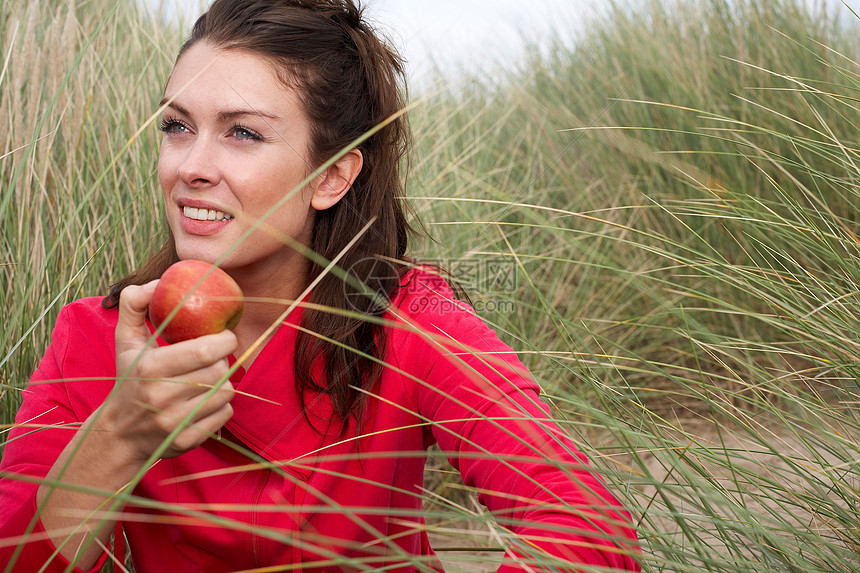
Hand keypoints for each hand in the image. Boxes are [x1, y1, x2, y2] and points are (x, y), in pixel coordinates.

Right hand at [101, 280, 238, 460]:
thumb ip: (135, 305)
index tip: (225, 335)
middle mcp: (162, 396)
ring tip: (207, 379)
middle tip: (216, 357)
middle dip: (223, 360)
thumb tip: (156, 282)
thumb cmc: (129, 379)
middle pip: (219, 371)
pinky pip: (225, 414)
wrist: (119, 434)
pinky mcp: (187, 440)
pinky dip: (222, 406)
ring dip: (223, 383)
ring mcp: (175, 421)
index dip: (224, 339)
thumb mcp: (125, 341)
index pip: (203, 350)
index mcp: (150, 368)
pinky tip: (205, 401)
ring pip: (225, 393)